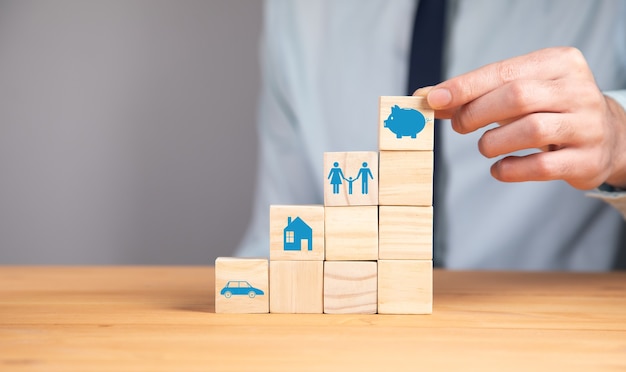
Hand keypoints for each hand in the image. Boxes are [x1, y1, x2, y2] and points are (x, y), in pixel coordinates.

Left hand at [415, 47, 625, 189]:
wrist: (608, 137)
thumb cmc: (549, 110)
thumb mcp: (518, 93)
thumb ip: (475, 95)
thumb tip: (427, 97)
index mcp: (558, 63)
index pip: (503, 71)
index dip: (465, 86)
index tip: (433, 98)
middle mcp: (577, 90)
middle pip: (516, 96)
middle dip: (477, 113)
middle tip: (460, 125)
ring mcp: (587, 125)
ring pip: (530, 130)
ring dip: (493, 142)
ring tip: (485, 147)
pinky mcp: (587, 159)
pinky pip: (541, 166)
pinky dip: (511, 170)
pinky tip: (499, 168)